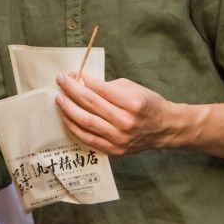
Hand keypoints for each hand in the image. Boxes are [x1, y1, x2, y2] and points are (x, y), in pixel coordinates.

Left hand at [54, 73, 176, 155]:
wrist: (165, 128)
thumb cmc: (148, 104)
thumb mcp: (133, 88)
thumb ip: (109, 87)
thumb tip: (84, 84)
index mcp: (133, 103)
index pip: (101, 90)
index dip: (83, 80)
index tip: (71, 73)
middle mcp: (126, 122)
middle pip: (91, 105)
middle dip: (72, 91)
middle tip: (60, 81)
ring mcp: (119, 138)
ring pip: (86, 122)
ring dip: (69, 109)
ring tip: (59, 98)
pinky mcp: (114, 150)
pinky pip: (88, 139)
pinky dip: (74, 127)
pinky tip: (66, 117)